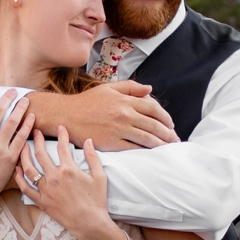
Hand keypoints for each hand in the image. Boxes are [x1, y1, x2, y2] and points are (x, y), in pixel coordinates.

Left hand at [18, 132, 119, 239]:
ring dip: (24, 155)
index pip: (63, 146)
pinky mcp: (42, 201)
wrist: (89, 223)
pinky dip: (19, 178)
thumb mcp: (99, 177)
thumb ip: (92, 157)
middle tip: (36, 132)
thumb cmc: (97, 201)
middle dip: (38, 140)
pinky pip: (26, 189)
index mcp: (69, 169)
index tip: (60, 127)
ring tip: (22, 145)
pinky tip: (17, 170)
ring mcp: (46, 190)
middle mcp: (54, 177)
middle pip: (41, 154)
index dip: (61, 135)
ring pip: (30, 169)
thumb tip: (88, 141)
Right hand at [28, 80, 177, 149]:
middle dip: (167, 132)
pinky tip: (151, 152)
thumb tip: (150, 89)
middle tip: (174, 138)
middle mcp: (124, 114)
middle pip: (154, 124)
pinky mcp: (112, 143)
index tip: (170, 123)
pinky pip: (134, 148)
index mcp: (125, 100)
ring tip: (168, 146)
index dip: (165, 116)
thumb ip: (130, 87)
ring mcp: (119, 129)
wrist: (66, 116)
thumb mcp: (108, 88)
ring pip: (147, 138)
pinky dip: (146, 150)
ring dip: (161, 143)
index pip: (153, 107)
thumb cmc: (86, 102)